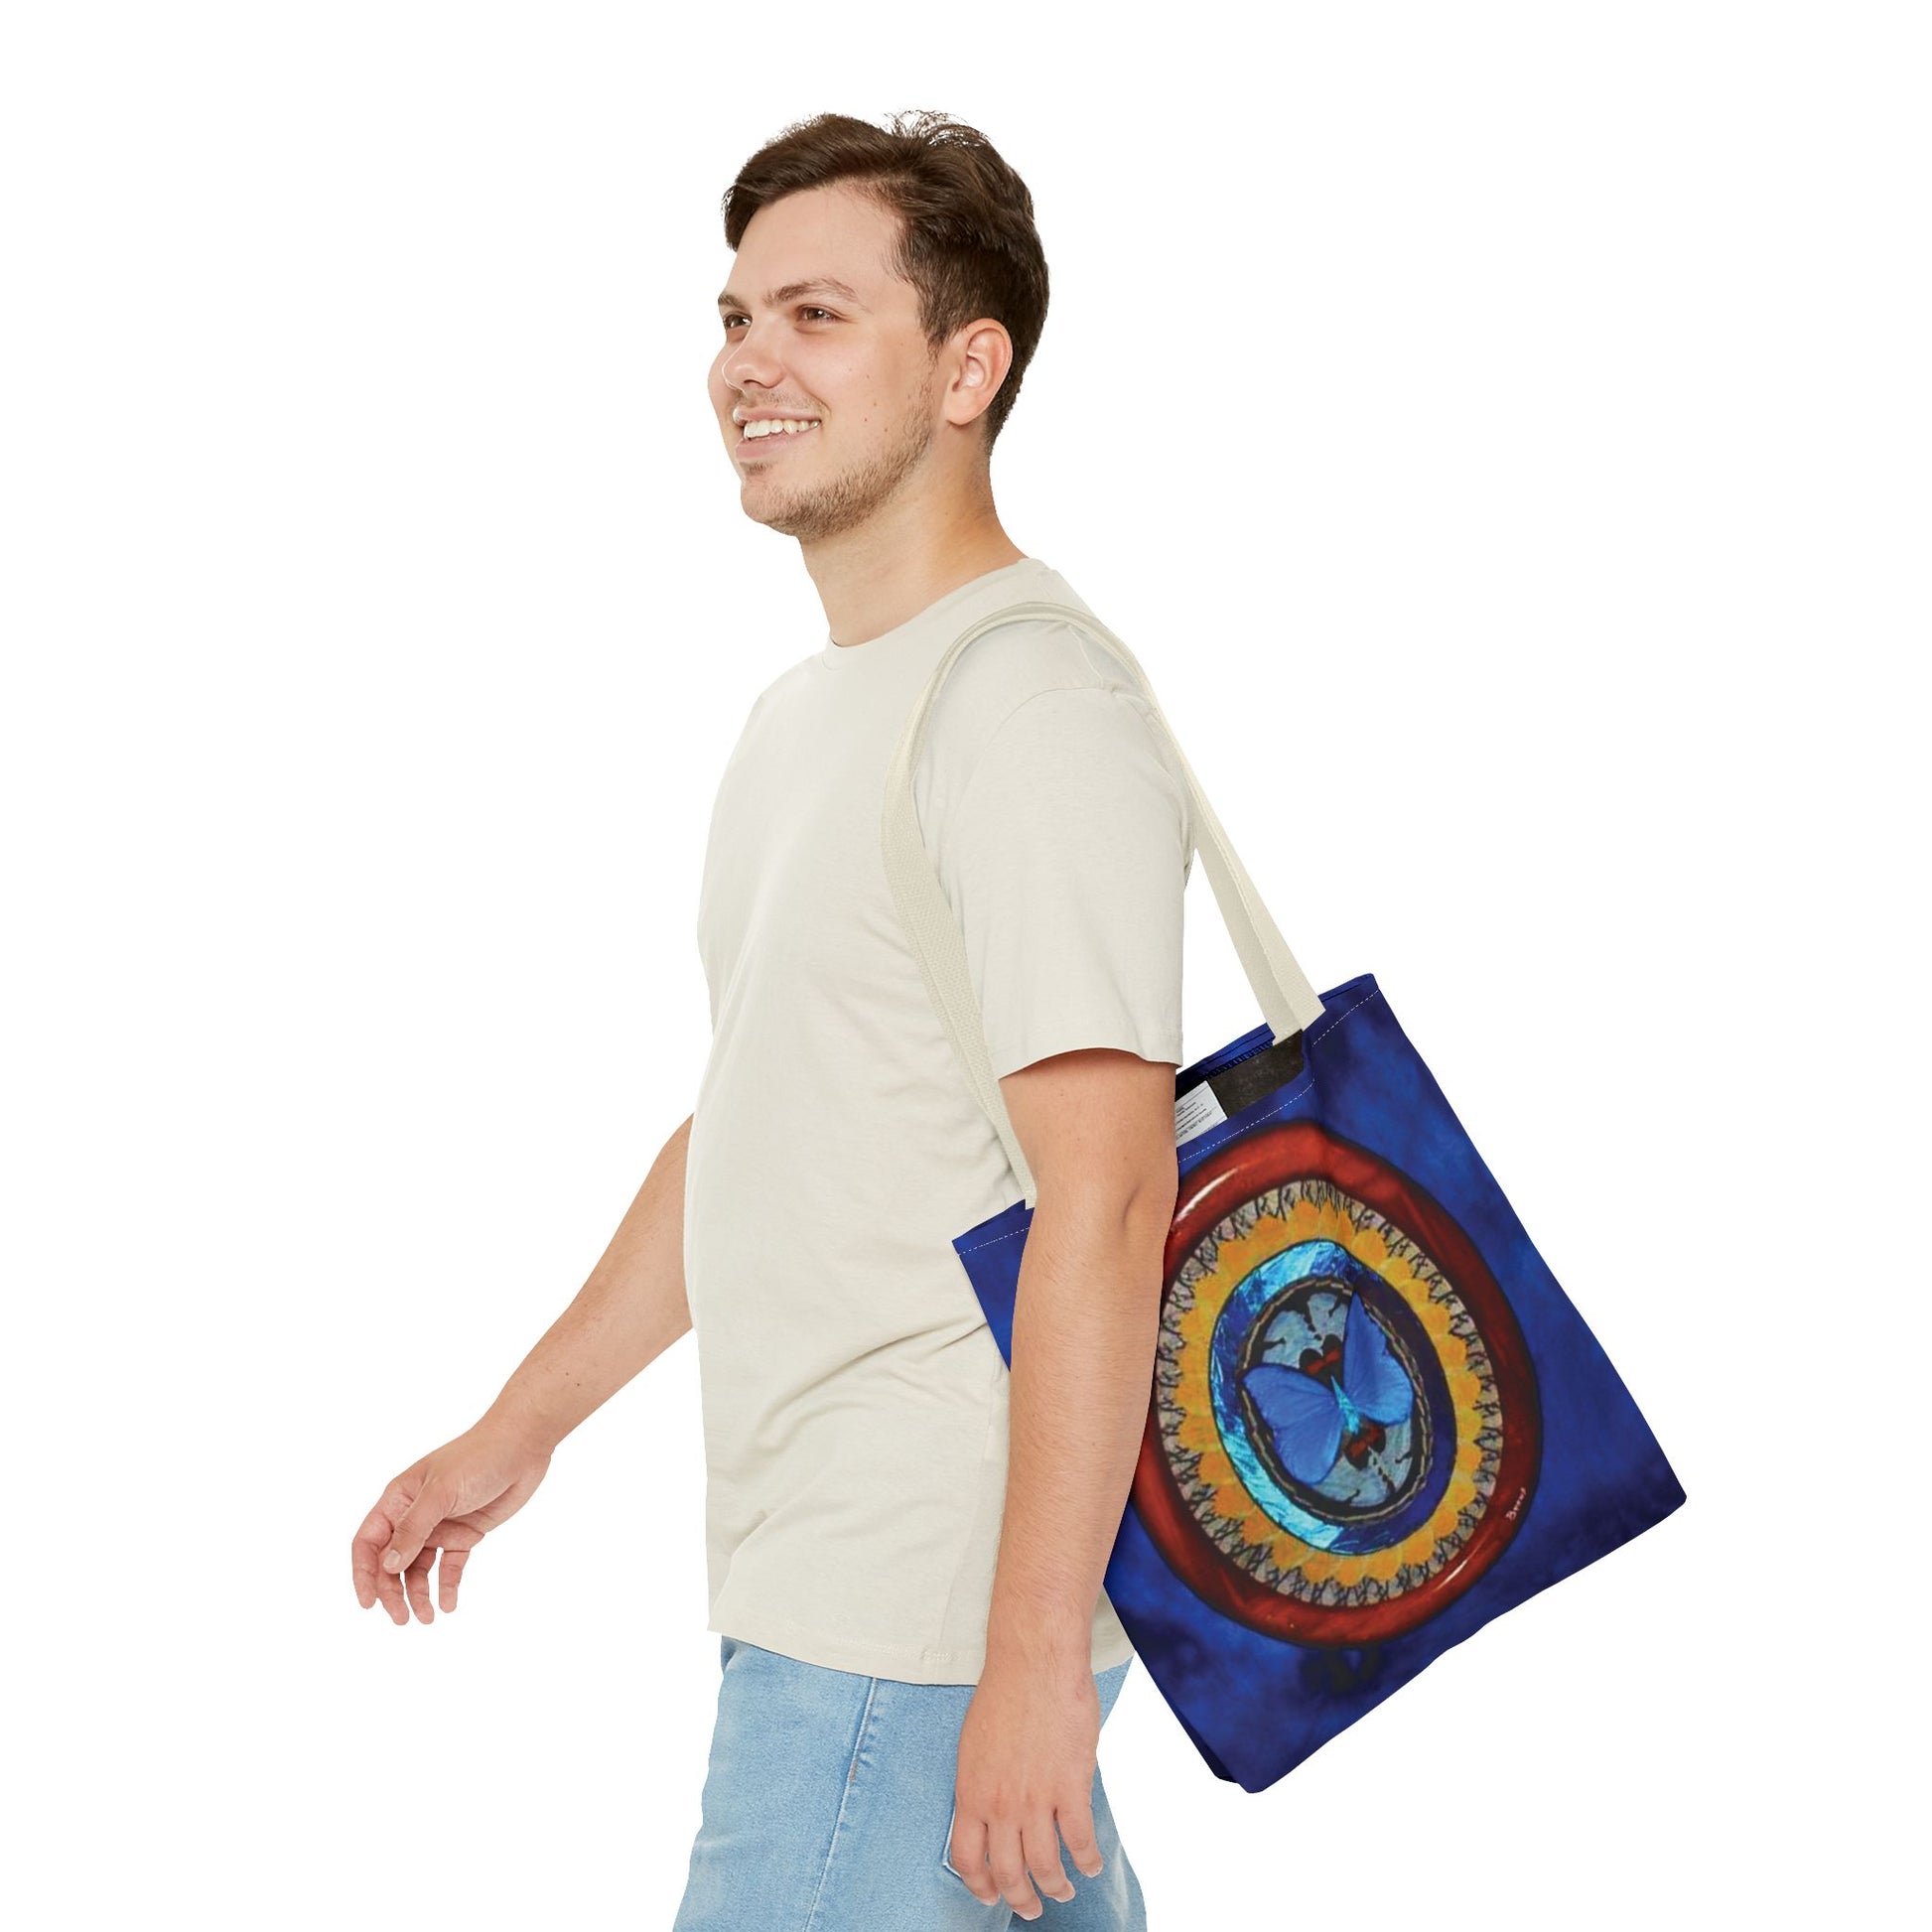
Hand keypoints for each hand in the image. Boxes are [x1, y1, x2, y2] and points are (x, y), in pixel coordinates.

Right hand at [350, 1418, 552, 1623]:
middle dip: (393, 1592)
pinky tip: (449, 1604)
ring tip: (428, 1618)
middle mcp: (414, 1515)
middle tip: (402, 1619)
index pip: (369, 1542)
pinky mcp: (465, 1534)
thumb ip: (413, 1529)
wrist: (523, 1445)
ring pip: (419, 1569)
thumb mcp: (441, 1492)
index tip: (368, 1603)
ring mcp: (440, 1526)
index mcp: (398, 1500)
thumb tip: (387, 1566)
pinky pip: (450, 1566)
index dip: (363, 1573)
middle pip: (392, 1562)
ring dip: (419, 1594)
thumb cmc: (477, 1458)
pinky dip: (447, 1586)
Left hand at [947, 1654, 1105, 1920]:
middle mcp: (1000, 1805)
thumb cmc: (1005, 1693)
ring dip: (1056, 1887)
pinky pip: (1080, 1841)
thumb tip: (991, 1814)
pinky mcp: (1070, 1788)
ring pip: (1045, 1866)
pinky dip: (1087, 1860)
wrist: (1035, 1663)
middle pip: (1008, 1873)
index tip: (992, 1895)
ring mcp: (1036, 1799)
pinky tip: (1090, 1865)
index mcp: (970, 1792)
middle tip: (1031, 1907)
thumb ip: (982, 1785)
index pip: (968, 1860)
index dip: (981, 1886)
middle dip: (1021, 1899)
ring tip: (1063, 1890)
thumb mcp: (974, 1745)